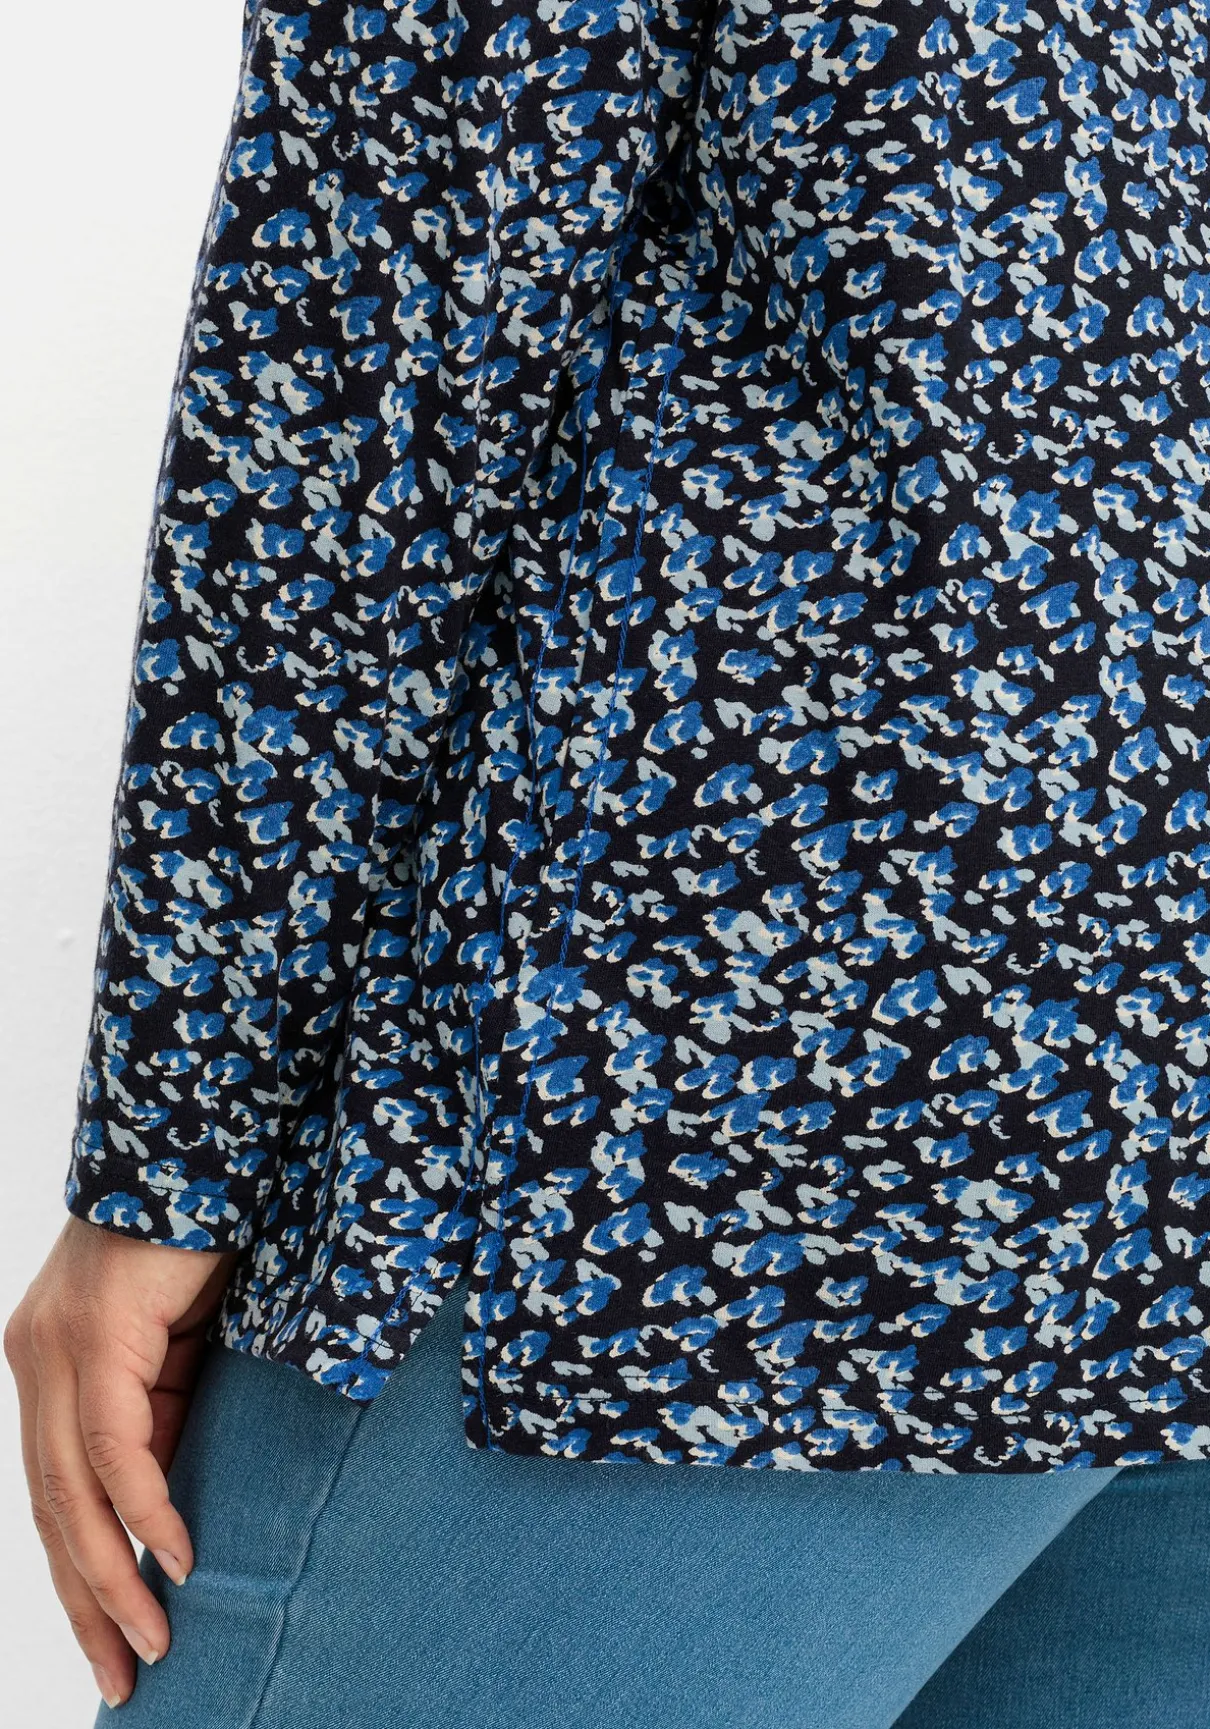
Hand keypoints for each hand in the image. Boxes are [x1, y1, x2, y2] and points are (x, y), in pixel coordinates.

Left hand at [4, 1215, 236, 1707]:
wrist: (204, 1148)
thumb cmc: (201, 1241)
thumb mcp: (183, 1350)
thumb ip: (167, 1414)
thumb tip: (172, 1506)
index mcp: (49, 1366)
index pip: (53, 1494)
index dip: (81, 1572)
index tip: (114, 1639)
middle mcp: (35, 1362)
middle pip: (50, 1510)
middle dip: (86, 1601)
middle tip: (121, 1677)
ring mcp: (57, 1349)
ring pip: (72, 1492)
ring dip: (112, 1577)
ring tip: (149, 1643)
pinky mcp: (95, 1337)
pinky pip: (115, 1448)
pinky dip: (145, 1509)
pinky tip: (174, 1560)